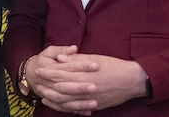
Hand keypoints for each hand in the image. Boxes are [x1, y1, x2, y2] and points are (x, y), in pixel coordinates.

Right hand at [25, 45, 98, 114]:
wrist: (30, 75)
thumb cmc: (42, 61)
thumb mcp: (49, 52)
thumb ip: (62, 50)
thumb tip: (74, 48)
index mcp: (51, 68)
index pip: (69, 67)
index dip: (82, 66)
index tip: (96, 65)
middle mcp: (51, 83)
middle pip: (66, 86)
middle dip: (80, 87)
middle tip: (95, 86)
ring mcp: (52, 94)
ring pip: (65, 101)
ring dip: (80, 103)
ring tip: (94, 103)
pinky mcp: (55, 101)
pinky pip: (65, 109)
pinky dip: (76, 110)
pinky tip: (88, 112)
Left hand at [33, 53, 147, 110]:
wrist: (131, 81)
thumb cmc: (113, 66)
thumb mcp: (94, 58)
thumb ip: (76, 60)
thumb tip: (60, 58)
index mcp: (83, 74)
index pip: (61, 73)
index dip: (48, 72)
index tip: (39, 69)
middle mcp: (84, 88)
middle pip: (60, 88)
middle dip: (47, 86)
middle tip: (37, 83)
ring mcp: (88, 99)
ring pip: (66, 101)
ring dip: (52, 99)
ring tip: (43, 95)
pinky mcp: (93, 106)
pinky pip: (75, 109)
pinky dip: (64, 108)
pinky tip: (57, 105)